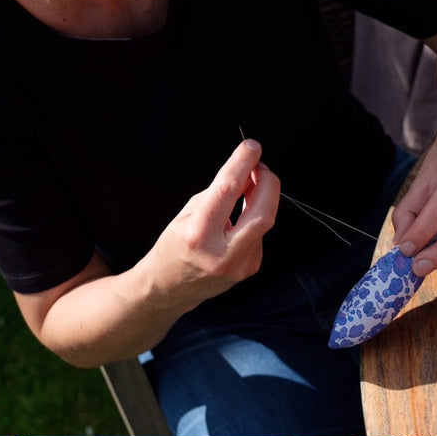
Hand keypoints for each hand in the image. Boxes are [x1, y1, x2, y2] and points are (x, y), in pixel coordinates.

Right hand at [144, 140, 279, 304]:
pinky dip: (254, 219)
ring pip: (265, 221)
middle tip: (258, 168)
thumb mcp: (186, 214)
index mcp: (197, 235)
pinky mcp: (249, 268)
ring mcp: (238, 265)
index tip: (251, 147)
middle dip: (267, 182)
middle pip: (264, 212)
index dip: (242, 164)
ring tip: (248, 189)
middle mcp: (220, 254)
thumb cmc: (174, 246)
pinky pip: (259, 234)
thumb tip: (247, 171)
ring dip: (261, 198)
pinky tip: (239, 222)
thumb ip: (217, 193)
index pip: (227, 191)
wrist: (168, 288)